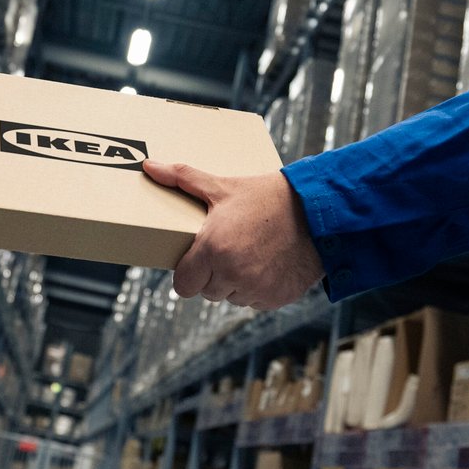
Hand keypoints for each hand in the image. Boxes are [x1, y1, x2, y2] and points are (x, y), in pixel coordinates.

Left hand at [143, 160, 323, 310]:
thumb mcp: (222, 186)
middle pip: (206, 291)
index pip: (183, 284)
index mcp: (214, 250)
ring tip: (246, 254)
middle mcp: (233, 275)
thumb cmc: (265, 197)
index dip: (187, 273)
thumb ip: (182, 179)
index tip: (195, 259)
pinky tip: (265, 264)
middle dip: (210, 275)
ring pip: (231, 298)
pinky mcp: (276, 298)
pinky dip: (257, 289)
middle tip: (224, 250)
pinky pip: (255, 301)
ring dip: (234, 283)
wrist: (317, 211)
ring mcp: (256, 289)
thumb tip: (150, 166)